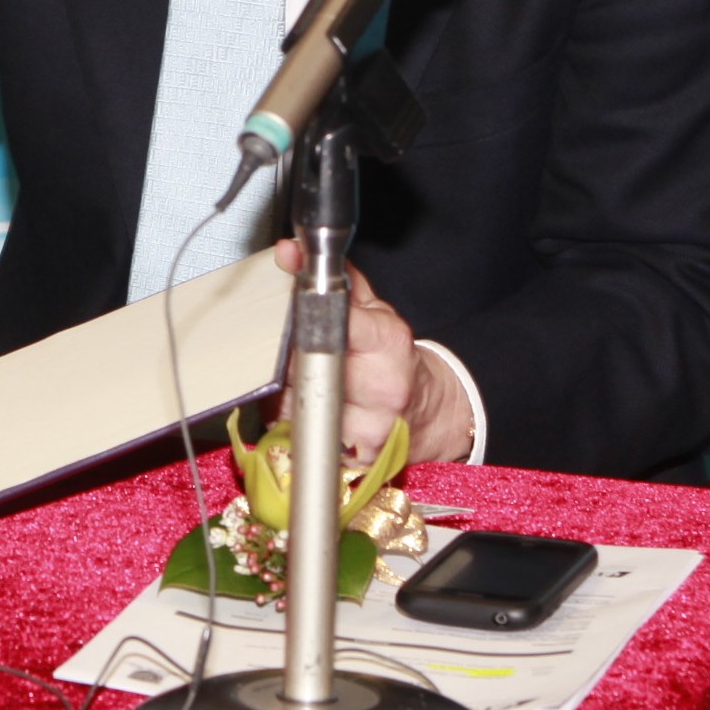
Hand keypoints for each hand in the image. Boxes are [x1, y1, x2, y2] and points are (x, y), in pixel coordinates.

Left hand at [268, 240, 476, 462]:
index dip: (305, 314)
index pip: (338, 325)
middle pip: (309, 367)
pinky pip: (296, 430)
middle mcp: (381, 392)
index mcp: (389, 347)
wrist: (426, 413)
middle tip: (285, 345)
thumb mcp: (375, 312)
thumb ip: (334, 281)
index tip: (288, 306)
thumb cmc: (393, 359)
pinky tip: (303, 404)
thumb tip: (291, 251)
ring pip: (295, 402)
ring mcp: (366, 432)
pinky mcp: (347, 459)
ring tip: (298, 376)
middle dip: (287, 354)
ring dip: (283, 386)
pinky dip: (288, 414)